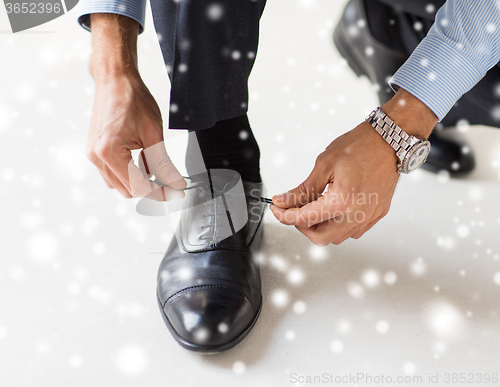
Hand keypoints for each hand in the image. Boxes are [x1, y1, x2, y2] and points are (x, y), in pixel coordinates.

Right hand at [85, 14, 185, 200]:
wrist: (115, 79)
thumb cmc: (131, 98)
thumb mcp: (154, 134)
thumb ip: (164, 164)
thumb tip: (175, 184)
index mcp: (109, 153)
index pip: (138, 188)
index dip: (159, 193)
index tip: (175, 193)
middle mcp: (97, 157)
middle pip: (128, 190)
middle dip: (150, 187)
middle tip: (169, 178)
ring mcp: (93, 155)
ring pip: (120, 184)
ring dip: (139, 180)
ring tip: (152, 160)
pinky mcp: (95, 151)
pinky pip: (114, 173)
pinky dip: (130, 171)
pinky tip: (142, 156)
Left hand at [271, 89, 436, 244]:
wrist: (390, 139)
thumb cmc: (360, 146)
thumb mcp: (324, 165)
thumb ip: (303, 189)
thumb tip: (283, 201)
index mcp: (342, 201)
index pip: (305, 219)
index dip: (285, 216)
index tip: (277, 209)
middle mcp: (358, 213)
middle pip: (320, 238)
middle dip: (302, 227)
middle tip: (294, 211)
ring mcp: (369, 216)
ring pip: (337, 238)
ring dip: (321, 227)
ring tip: (314, 208)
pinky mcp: (377, 214)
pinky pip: (353, 231)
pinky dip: (338, 226)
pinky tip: (333, 210)